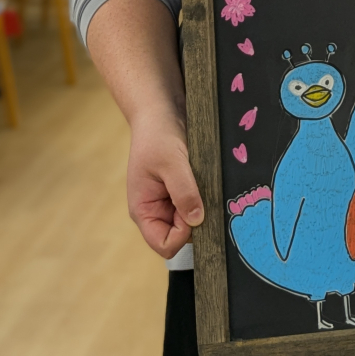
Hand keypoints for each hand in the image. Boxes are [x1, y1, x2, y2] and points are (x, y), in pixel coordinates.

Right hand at [127, 113, 204, 258]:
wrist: (160, 111)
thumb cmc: (158, 135)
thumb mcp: (172, 163)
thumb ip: (184, 192)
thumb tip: (197, 221)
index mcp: (143, 210)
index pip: (164, 244)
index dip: (183, 235)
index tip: (197, 212)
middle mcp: (156, 211)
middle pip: (180, 235)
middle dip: (196, 221)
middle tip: (208, 197)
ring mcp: (169, 201)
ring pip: (192, 221)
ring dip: (203, 208)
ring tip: (208, 185)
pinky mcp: (182, 190)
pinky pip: (197, 205)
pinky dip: (206, 198)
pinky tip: (210, 181)